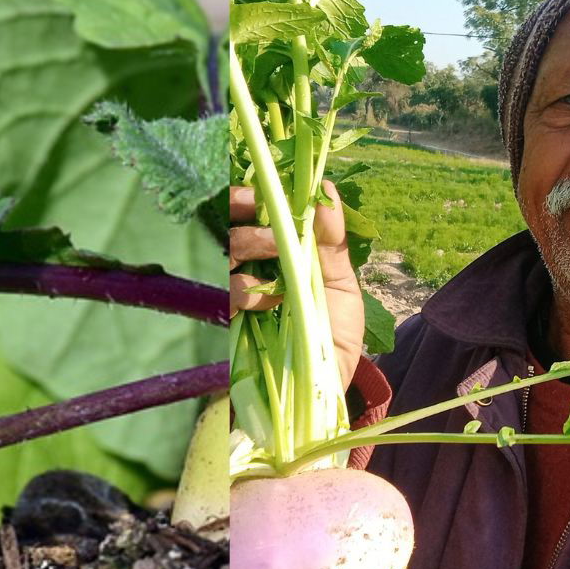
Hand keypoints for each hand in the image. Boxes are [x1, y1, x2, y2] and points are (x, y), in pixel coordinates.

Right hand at [229, 181, 364, 386]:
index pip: (258, 210)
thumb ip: (333, 242)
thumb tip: (325, 190)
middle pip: (235, 222)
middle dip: (246, 209)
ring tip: (277, 254)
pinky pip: (227, 293)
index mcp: (284, 252)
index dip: (254, 191)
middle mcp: (256, 267)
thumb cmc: (335, 334)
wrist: (327, 386)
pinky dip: (246, 289)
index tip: (264, 182)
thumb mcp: (343, 284)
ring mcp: (241, 292)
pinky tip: (265, 299)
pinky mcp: (230, 321)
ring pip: (228, 250)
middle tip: (264, 213)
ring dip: (251, 243)